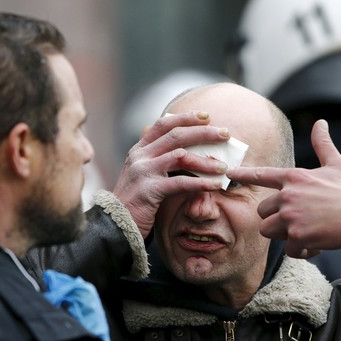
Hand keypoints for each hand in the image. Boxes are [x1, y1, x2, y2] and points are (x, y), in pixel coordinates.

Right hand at [114, 112, 229, 237]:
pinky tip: (215, 185)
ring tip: (223, 167)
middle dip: (204, 132)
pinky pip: (180, 182)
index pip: (163, 124)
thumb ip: (161, 162)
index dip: (186, 117)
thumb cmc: (135, 203)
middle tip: (225, 133)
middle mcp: (140, 156)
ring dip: (205, 160)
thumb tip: (192, 155)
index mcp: (139, 150)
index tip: (207, 116)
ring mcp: (143, 172)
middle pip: (176, 135)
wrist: (114, 225)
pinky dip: (201, 183)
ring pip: (181, 156)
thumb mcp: (144, 176)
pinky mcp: (149, 190)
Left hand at [227, 119, 340, 264]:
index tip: (229, 173)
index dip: (243, 174)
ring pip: (268, 230)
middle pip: (262, 210)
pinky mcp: (297, 236)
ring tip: (306, 231)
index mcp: (294, 177)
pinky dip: (300, 250)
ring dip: (283, 234)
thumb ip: (322, 145)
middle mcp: (288, 195)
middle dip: (275, 217)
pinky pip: (287, 248)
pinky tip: (316, 244)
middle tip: (299, 218)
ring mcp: (291, 216)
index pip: (261, 175)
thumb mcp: (336, 164)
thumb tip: (320, 122)